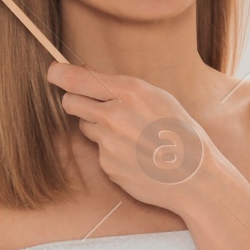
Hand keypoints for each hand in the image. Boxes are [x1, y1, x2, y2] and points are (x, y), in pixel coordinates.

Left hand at [45, 60, 232, 216]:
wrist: (195, 177)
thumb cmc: (182, 132)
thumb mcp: (159, 98)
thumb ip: (122, 87)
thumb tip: (87, 72)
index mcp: (131, 91)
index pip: (77, 79)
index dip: (60, 74)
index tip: (54, 72)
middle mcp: (115, 115)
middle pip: (70, 101)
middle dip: (76, 100)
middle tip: (92, 104)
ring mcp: (109, 142)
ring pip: (85, 126)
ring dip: (98, 127)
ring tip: (129, 134)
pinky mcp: (107, 165)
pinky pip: (100, 150)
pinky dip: (111, 150)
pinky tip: (135, 154)